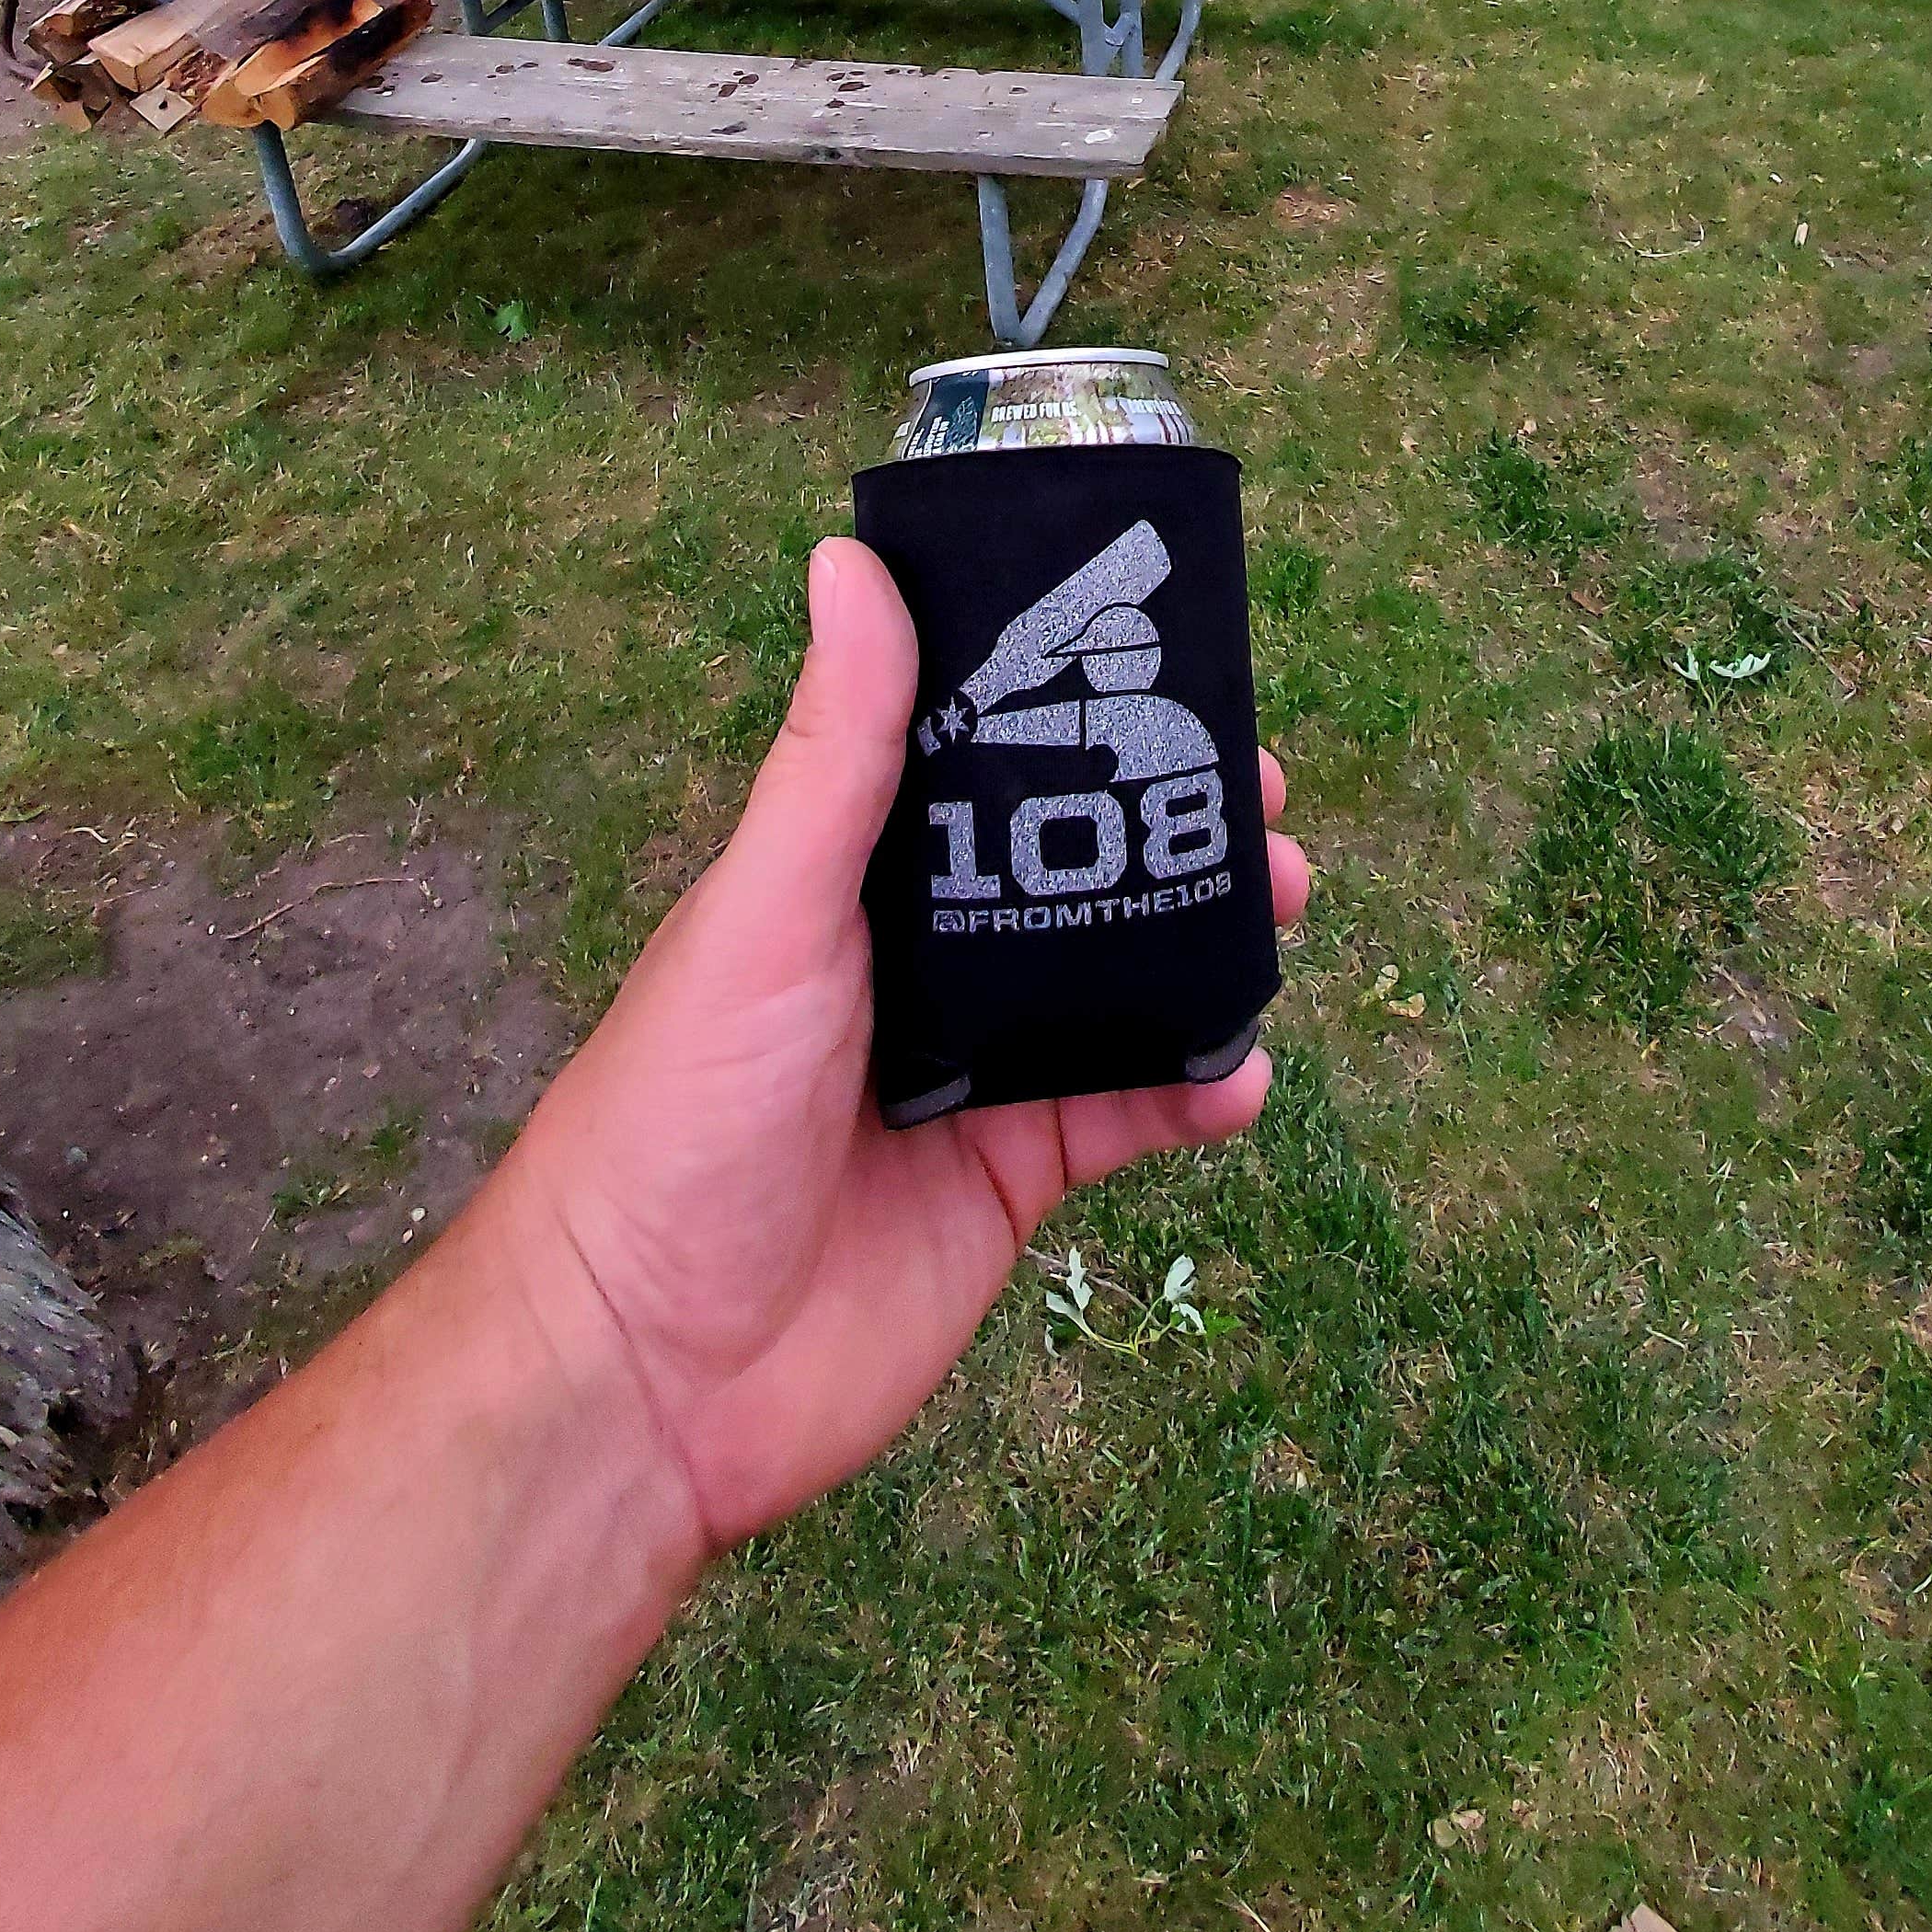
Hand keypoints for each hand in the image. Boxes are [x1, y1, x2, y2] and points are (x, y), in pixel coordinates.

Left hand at [488, 537, 1307, 1560]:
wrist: (648, 1373)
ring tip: (1283, 903)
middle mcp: (917, 958)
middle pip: (1070, 862)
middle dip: (1171, 825)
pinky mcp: (1010, 1182)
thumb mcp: (765, 911)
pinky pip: (1130, 1115)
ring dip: (1208, 939)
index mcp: (849, 875)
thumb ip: (832, 753)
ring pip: (1118, 979)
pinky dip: (1200, 1089)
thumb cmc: (677, 1113)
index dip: (1077, 706)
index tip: (1182, 666)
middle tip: (1266, 804)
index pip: (978, 755)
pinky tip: (1244, 1074)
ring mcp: (971, 1070)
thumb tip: (848, 558)